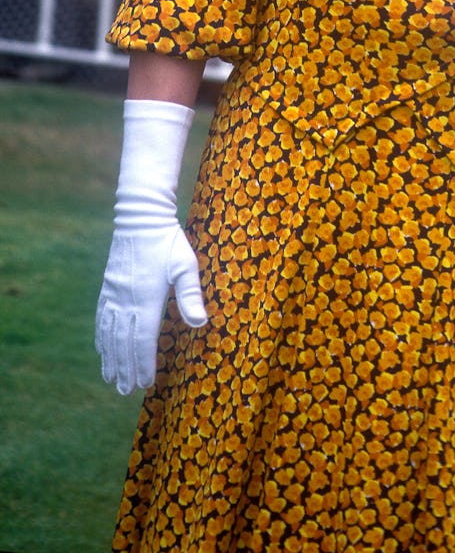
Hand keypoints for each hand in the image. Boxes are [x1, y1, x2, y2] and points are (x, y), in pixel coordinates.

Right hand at [95, 101, 206, 395]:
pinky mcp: (108, 286)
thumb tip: (200, 323)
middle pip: (124, 342)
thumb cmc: (168, 241)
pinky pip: (101, 317)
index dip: (143, 363)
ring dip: (110, 358)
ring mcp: (113, 293)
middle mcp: (126, 300)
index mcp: (147, 298)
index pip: (143, 339)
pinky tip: (100, 349)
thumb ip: (190, 294)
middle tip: (126, 391)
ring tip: (111, 379)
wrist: (141, 217)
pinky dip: (100, 337)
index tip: (145, 383)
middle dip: (125, 368)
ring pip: (109, 333)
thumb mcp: (185, 265)